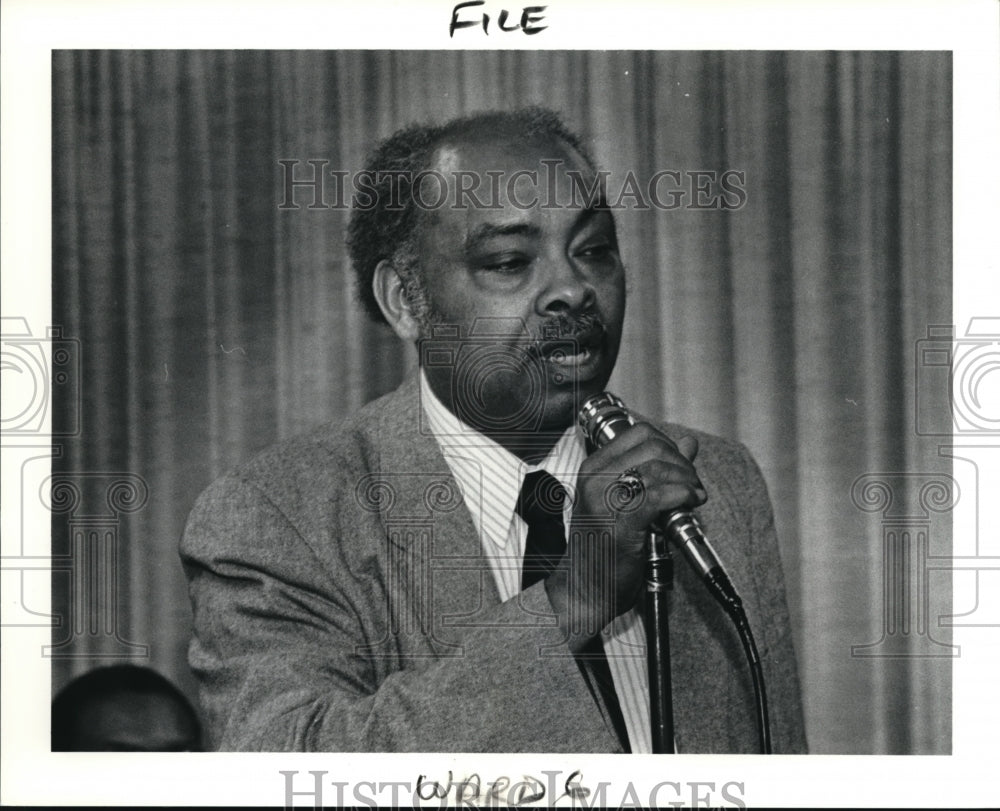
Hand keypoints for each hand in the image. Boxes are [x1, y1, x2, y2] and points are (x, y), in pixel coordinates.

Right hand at [545, 423, 705, 651]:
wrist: (584, 590)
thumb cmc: (603, 550)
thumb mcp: (628, 501)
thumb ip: (658, 471)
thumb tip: (689, 444)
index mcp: (594, 468)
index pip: (640, 433)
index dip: (670, 445)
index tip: (680, 467)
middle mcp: (595, 478)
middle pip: (653, 445)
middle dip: (682, 462)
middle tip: (692, 484)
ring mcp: (604, 498)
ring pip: (659, 468)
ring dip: (687, 480)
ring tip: (693, 498)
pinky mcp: (620, 521)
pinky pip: (660, 495)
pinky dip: (683, 495)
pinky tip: (689, 504)